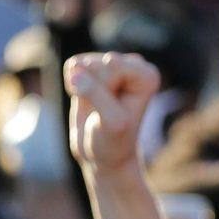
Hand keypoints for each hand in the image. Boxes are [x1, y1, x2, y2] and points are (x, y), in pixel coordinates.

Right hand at [64, 52, 160, 174]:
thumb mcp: (110, 122)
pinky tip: (83, 99)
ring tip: (94, 106)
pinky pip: (72, 66)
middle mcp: (133, 65)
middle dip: (93, 89)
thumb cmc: (113, 140)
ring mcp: (112, 66)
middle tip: (103, 110)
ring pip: (83, 64)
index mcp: (147, 75)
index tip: (113, 111)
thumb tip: (73, 68)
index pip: (113, 66)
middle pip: (97, 64)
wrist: (101, 154)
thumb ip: (95, 94)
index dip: (104, 91)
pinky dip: (71, 84)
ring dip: (81, 88)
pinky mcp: (93, 69)